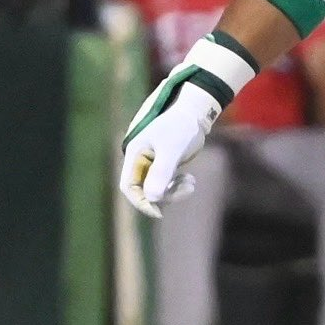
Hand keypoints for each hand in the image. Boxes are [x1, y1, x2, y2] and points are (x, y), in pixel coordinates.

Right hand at [119, 79, 221, 218]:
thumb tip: (152, 198)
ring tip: (191, 183)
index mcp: (135, 155)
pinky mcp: (163, 165)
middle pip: (144, 191)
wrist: (195, 112)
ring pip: (157, 190)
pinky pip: (166, 184)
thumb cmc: (181, 127)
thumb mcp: (172, 150)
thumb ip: (161, 172)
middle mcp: (140, 161)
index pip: (128, 187)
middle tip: (187, 189)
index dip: (140, 202)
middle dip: (165, 195)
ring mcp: (152, 164)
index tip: (158, 212)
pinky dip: (178, 186)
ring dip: (174, 191)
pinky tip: (190, 180)